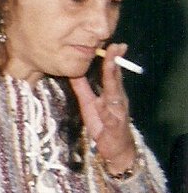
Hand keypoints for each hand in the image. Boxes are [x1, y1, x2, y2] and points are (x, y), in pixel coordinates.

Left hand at [72, 45, 136, 175]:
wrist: (115, 149)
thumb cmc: (103, 124)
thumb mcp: (89, 103)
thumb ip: (83, 87)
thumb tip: (74, 70)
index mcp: (111, 93)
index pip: (111, 73)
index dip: (111, 59)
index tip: (113, 44)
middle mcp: (117, 100)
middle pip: (115, 79)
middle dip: (115, 63)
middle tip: (116, 46)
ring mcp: (117, 112)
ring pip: (115, 94)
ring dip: (114, 80)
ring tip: (111, 66)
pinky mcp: (114, 126)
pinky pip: (110, 118)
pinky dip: (106, 111)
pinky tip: (104, 104)